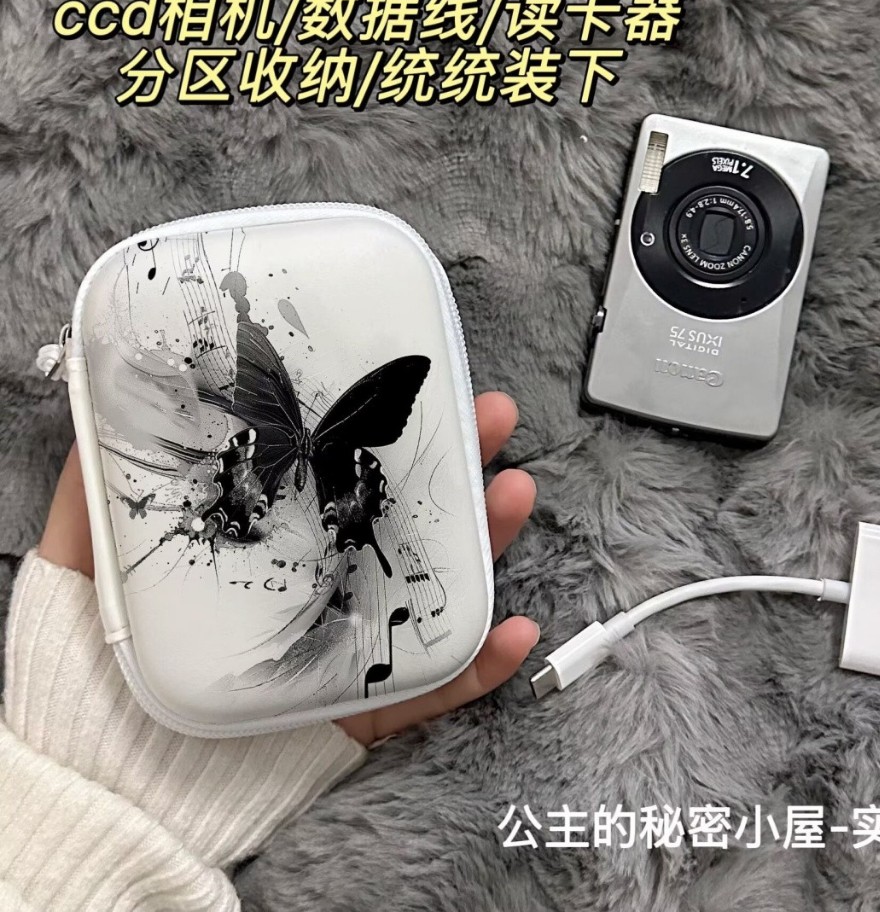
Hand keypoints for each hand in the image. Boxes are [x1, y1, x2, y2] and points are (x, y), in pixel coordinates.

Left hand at [38, 392, 537, 747]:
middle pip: (407, 518)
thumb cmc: (95, 663)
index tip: (412, 379)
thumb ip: (98, 491)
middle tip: (491, 419)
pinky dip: (484, 665)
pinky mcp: (364, 709)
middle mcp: (324, 583)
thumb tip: (106, 407)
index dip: (381, 425)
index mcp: (276, 543)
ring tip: (513, 494)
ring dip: (489, 543)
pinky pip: (435, 689)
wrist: (107, 776)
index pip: (339, 474)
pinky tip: (516, 629)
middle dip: (458, 463)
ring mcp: (352, 644)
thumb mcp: (89, 561)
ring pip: (436, 588)